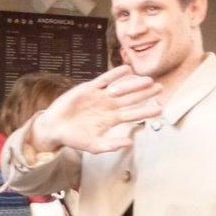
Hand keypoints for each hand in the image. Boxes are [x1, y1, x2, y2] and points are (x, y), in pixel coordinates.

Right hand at [29, 65, 161, 153]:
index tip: (160, 108)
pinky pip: (104, 79)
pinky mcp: (89, 88)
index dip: (146, 111)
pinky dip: (115, 74)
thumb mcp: (94, 146)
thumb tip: (130, 144)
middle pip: (131, 99)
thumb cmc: (74, 138)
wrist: (55, 128)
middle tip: (161, 88)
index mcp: (111, 120)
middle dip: (145, 93)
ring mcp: (100, 96)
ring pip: (121, 88)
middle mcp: (108, 106)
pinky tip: (126, 69)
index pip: (133, 114)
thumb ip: (111, 145)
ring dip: (134, 84)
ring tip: (148, 79)